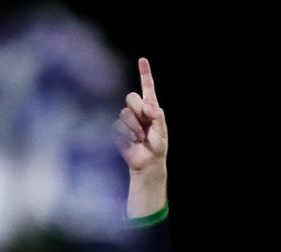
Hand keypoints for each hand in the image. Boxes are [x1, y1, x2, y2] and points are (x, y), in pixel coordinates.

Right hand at [114, 57, 167, 174]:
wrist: (148, 162)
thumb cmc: (157, 145)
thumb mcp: (162, 130)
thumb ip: (158, 115)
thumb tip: (148, 107)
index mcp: (150, 107)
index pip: (147, 87)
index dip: (144, 73)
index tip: (142, 60)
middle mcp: (138, 110)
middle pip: (131, 97)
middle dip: (137, 108)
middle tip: (145, 121)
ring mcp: (127, 120)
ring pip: (124, 113)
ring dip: (134, 126)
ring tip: (140, 137)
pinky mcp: (118, 130)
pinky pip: (118, 126)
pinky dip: (127, 135)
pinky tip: (133, 142)